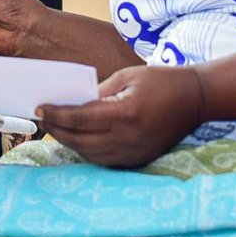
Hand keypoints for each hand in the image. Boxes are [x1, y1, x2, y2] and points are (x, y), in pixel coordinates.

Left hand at [36, 65, 204, 166]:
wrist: (195, 99)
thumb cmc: (161, 81)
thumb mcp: (126, 77)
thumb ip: (97, 92)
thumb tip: (71, 102)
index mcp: (125, 113)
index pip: (80, 118)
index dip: (57, 114)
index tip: (40, 108)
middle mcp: (129, 138)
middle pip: (81, 140)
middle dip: (57, 129)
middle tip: (42, 119)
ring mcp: (134, 152)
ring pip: (90, 154)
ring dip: (69, 142)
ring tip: (55, 127)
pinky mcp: (138, 159)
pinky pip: (104, 159)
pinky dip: (87, 150)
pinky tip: (77, 138)